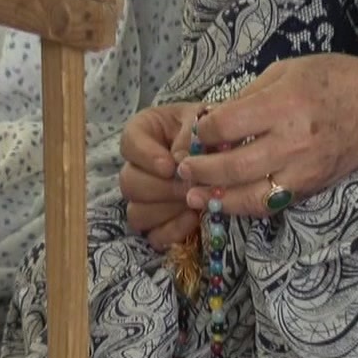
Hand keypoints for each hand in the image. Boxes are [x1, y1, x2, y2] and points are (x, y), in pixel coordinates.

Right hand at [119, 102, 202, 249]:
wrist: (229, 145)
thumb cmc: (213, 129)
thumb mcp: (203, 121)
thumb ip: (190, 136)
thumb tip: (181, 162)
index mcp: (144, 133)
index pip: (128, 143)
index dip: (145, 157)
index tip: (169, 165)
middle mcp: (138, 167)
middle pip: (129, 183)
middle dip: (162, 188)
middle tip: (188, 186)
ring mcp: (146, 198)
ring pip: (137, 213)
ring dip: (167, 209)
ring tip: (194, 200)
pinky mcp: (160, 222)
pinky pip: (154, 236)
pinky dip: (173, 231)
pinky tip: (194, 218)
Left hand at [176, 53, 357, 216]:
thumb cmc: (338, 79)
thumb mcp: (289, 70)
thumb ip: (249, 96)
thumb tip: (213, 121)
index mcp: (284, 104)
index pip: (225, 126)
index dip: (201, 133)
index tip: (195, 133)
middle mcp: (293, 142)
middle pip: (231, 167)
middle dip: (199, 171)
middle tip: (182, 170)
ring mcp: (304, 170)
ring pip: (249, 197)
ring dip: (216, 200)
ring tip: (194, 196)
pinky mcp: (313, 187)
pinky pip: (271, 205)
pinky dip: (244, 206)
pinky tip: (226, 202)